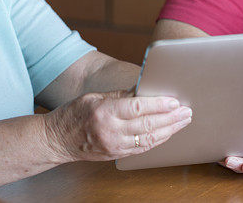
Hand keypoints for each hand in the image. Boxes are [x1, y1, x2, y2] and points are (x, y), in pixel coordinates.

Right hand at [44, 90, 191, 161]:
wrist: (55, 140)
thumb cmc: (72, 114)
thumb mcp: (94, 96)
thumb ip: (120, 95)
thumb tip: (143, 89)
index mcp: (105, 112)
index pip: (138, 108)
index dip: (159, 104)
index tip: (175, 101)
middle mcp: (111, 131)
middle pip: (148, 125)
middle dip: (171, 118)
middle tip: (187, 111)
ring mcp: (114, 146)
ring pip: (149, 139)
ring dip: (170, 130)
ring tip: (183, 121)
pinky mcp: (116, 155)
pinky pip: (142, 149)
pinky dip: (158, 141)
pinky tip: (168, 133)